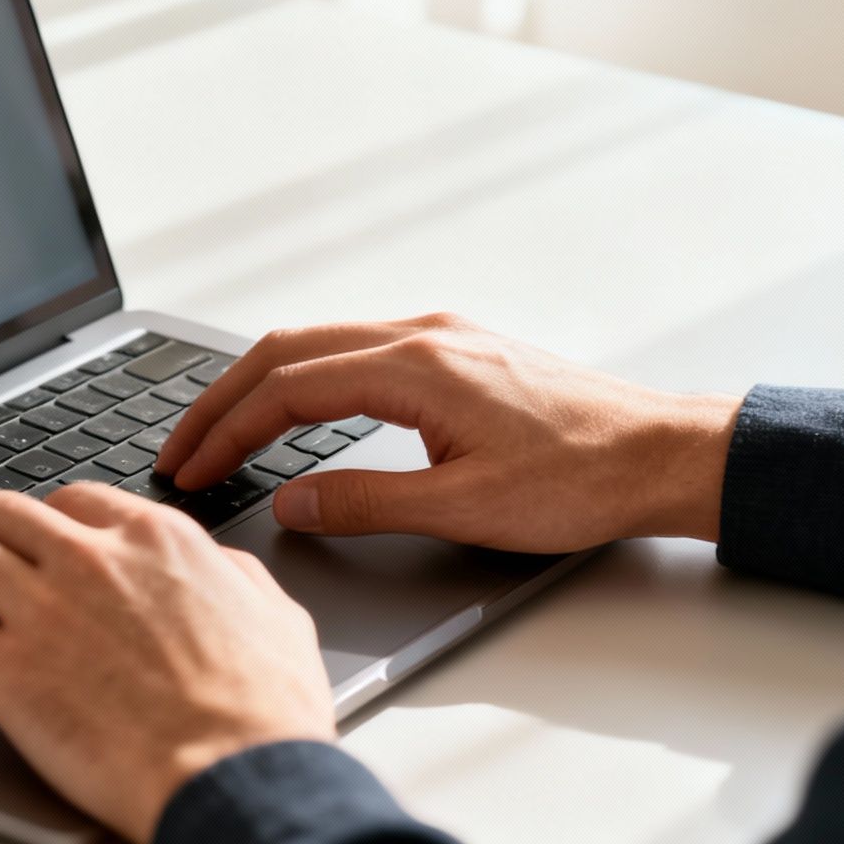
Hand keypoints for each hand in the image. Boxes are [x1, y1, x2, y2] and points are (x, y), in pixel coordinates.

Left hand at [0, 484, 334, 843]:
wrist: (237, 775)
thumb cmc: (263, 714)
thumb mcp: (275, 616)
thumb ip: (234, 576)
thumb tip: (219, 567)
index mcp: (154, 539)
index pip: (72, 500)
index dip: (41, 524)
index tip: (30, 547)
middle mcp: (90, 557)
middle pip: (0, 512)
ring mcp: (43, 607)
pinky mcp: (6, 669)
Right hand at [156, 313, 741, 550]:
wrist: (663, 453)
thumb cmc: (582, 479)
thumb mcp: (465, 508)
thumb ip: (366, 502)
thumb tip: (291, 501)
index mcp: (417, 367)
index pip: (288, 388)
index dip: (227, 430)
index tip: (190, 466)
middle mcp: (423, 335)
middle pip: (288, 349)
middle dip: (223, 399)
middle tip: (181, 448)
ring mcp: (441, 336)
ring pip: (319, 341)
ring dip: (261, 384)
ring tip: (222, 431)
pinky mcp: (457, 350)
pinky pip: (355, 348)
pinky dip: (304, 377)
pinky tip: (295, 410)